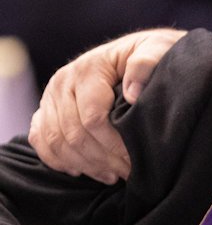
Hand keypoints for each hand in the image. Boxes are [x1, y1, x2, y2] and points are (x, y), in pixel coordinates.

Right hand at [28, 28, 185, 183]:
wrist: (138, 50)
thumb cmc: (152, 53)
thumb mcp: (158, 49)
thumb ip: (147, 64)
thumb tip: (133, 95)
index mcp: (89, 68)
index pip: (92, 117)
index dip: (113, 144)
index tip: (134, 159)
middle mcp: (63, 81)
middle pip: (73, 133)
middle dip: (101, 159)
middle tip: (127, 173)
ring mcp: (51, 96)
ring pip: (56, 141)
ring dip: (84, 164)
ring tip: (111, 175)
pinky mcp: (46, 108)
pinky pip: (40, 140)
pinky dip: (58, 159)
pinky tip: (82, 171)